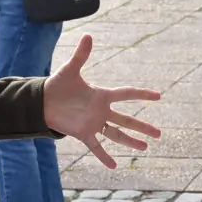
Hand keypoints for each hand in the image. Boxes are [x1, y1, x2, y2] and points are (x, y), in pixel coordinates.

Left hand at [43, 34, 161, 168]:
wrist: (42, 102)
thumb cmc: (57, 85)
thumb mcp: (70, 70)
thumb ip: (81, 55)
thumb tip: (88, 35)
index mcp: (101, 95)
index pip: (126, 94)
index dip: (142, 94)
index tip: (158, 96)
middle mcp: (101, 111)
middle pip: (127, 120)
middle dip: (143, 126)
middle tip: (159, 133)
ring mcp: (93, 123)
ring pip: (116, 134)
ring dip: (130, 141)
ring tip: (145, 147)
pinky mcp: (83, 134)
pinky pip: (96, 147)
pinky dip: (104, 156)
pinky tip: (114, 166)